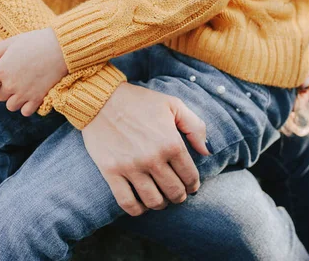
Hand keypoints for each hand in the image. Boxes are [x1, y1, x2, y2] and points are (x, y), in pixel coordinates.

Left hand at [0, 28, 67, 115]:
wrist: (61, 48)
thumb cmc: (35, 41)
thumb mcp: (11, 42)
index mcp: (1, 70)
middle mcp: (10, 84)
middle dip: (4, 89)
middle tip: (17, 76)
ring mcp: (24, 93)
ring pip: (11, 106)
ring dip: (15, 99)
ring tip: (25, 86)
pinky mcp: (37, 98)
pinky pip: (25, 112)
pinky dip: (27, 106)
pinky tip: (32, 95)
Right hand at [82, 83, 210, 216]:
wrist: (101, 99)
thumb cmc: (139, 101)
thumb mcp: (173, 104)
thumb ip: (195, 126)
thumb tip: (207, 151)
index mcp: (171, 142)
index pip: (190, 176)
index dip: (193, 185)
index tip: (190, 186)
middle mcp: (153, 158)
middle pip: (174, 192)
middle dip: (179, 196)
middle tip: (176, 194)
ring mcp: (131, 167)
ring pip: (153, 201)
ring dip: (160, 204)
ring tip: (160, 199)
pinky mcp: (111, 172)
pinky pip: (127, 202)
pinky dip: (137, 209)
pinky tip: (141, 205)